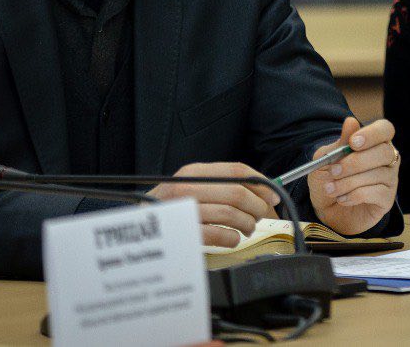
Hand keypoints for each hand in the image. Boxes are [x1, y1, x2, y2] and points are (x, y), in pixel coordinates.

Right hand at [149, 162, 279, 247]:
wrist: (136, 227)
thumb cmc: (171, 208)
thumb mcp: (193, 187)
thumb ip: (222, 186)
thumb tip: (265, 191)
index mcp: (194, 171)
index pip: (236, 171)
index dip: (261, 183)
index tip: (274, 196)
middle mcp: (188, 187)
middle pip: (238, 193)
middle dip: (258, 207)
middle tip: (261, 217)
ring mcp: (184, 210)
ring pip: (231, 214)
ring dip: (247, 224)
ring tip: (247, 229)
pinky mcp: (184, 233)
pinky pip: (219, 235)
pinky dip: (232, 239)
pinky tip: (232, 239)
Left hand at [308, 117, 398, 235]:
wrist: (326, 209)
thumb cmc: (329, 178)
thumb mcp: (327, 158)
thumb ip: (340, 142)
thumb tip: (351, 121)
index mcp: (374, 142)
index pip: (385, 129)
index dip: (372, 134)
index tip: (353, 143)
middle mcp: (387, 158)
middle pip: (383, 152)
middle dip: (355, 162)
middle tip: (335, 170)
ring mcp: (390, 179)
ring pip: (377, 174)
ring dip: (349, 182)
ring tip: (331, 188)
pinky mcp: (387, 199)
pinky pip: (376, 193)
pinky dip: (355, 195)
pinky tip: (342, 199)